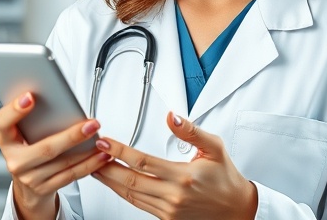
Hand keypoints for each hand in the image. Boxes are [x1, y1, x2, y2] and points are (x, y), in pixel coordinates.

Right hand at [0, 92, 111, 219]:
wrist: (28, 184)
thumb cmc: (30, 148)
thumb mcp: (24, 133)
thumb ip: (35, 118)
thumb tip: (60, 100)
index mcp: (6, 139)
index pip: (3, 122)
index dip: (14, 110)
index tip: (30, 97)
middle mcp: (14, 160)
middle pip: (44, 148)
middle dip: (72, 136)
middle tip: (92, 124)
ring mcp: (28, 178)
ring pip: (62, 163)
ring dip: (86, 151)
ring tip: (102, 139)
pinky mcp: (43, 189)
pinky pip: (70, 176)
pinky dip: (88, 165)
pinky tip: (100, 156)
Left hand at [91, 112, 257, 219]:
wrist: (237, 210)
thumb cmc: (226, 179)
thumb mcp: (214, 148)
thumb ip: (191, 131)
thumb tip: (172, 117)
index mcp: (183, 177)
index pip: (142, 162)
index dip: (119, 151)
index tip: (104, 141)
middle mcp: (173, 196)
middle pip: (129, 180)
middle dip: (105, 166)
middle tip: (89, 153)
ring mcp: (168, 210)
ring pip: (129, 195)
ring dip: (109, 180)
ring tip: (94, 166)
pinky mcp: (166, 219)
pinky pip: (137, 204)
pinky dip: (121, 192)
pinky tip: (113, 182)